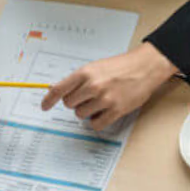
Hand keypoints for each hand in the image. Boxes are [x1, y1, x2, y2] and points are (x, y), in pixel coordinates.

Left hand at [41, 43, 176, 130]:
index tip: (44, 106)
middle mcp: (93, 86)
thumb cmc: (121, 67)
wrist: (144, 67)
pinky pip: (96, 124)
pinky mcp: (116, 110)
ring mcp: (105, 99)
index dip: (49, 99)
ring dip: (87, 112)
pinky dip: (97, 121)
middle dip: (76, 103)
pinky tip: (104, 113)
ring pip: (81, 115)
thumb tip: (61, 93)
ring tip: (100, 103)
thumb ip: (79, 80)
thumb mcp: (96, 67)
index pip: (59, 89)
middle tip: (87, 98)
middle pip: (70, 105)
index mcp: (85, 73)